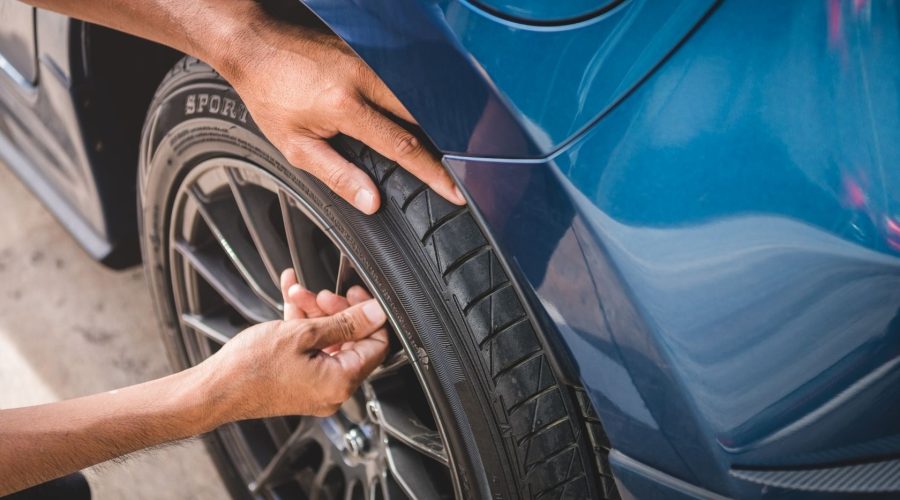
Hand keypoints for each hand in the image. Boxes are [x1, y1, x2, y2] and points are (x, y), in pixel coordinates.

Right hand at [199, 271, 388, 418]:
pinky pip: (312, 349)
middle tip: (320, 294)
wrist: (214, 389)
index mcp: (341, 382)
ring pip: (329, 341)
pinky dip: (303, 326)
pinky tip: (291, 298)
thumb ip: (345, 322)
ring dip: (315, 314)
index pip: (377, 344)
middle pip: (351, 340)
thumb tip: (377, 312)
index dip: (369, 315)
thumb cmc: (250, 368)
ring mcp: (317, 387)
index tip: (356, 294)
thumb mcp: (302, 334)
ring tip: (297, 293)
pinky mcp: (301, 382)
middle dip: (335, 310)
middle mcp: (334, 390)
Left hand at [216, 8, 464, 213]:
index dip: (433, 172)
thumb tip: (371, 202)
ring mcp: (369, 60)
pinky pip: (403, 81)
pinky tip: (418, 121)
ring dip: (433, 124)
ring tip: (445, 152)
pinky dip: (416, 103)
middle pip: (422, 117)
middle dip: (444, 147)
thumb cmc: (270, 95)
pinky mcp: (369, 51)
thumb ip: (337, 175)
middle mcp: (364, 79)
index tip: (454, 190)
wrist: (255, 45)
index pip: (402, 146)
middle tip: (459, 174)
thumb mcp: (296, 146)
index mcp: (346, 106)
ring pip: (417, 96)